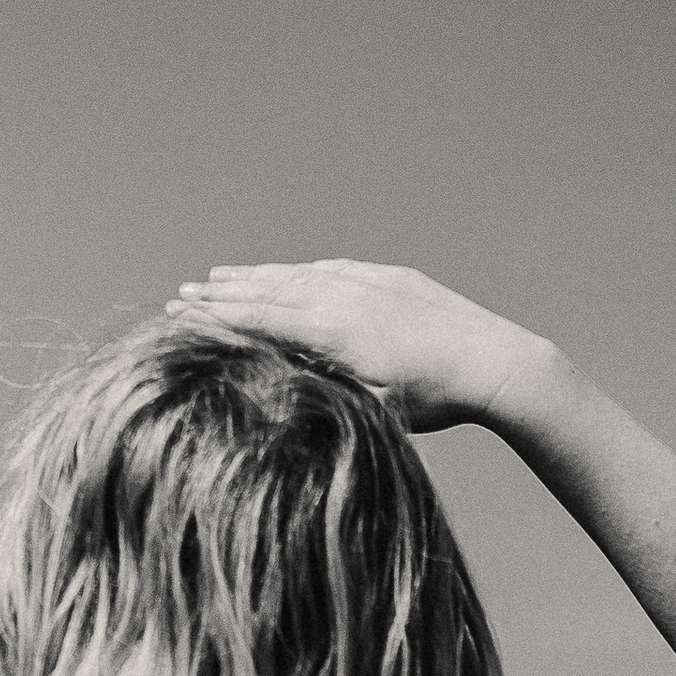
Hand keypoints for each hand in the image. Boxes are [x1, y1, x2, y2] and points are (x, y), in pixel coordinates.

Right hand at [163, 259, 549, 430]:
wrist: (494, 362)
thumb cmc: (435, 398)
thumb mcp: (372, 406)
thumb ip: (324, 392)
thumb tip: (278, 392)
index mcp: (332, 331)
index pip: (261, 318)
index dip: (218, 316)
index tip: (181, 312)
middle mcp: (343, 298)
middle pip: (269, 290)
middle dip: (223, 292)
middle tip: (184, 292)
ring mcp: (367, 282)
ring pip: (297, 276)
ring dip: (256, 276)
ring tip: (221, 275)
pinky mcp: (390, 277)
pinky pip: (330, 269)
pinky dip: (299, 271)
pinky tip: (287, 272)